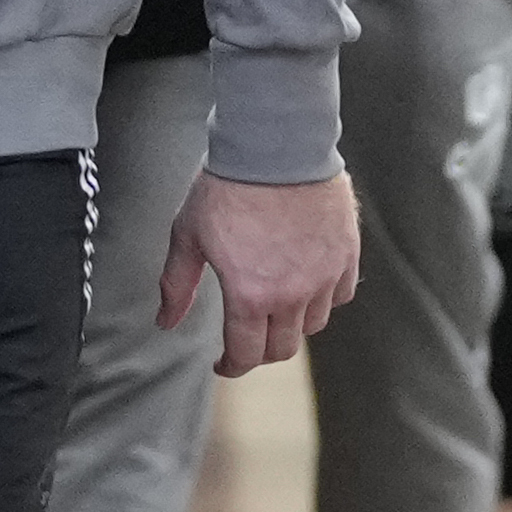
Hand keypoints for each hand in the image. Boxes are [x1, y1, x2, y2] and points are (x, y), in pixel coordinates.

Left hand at [160, 170, 362, 374]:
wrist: (275, 145)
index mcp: (249, 295)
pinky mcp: (346, 255)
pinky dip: (324, 296)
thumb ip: (177, 285)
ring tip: (275, 306)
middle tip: (247, 339)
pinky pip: (340, 294)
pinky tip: (307, 282)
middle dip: (260, 351)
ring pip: (313, 324)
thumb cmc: (227, 187)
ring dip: (292, 324)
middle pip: (282, 348)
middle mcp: (292, 294)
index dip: (231, 367)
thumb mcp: (188, 235)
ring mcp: (325, 276)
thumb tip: (165, 322)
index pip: (246, 355)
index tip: (224, 364)